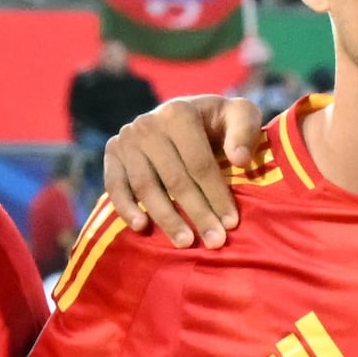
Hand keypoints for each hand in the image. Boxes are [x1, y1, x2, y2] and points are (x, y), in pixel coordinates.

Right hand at [101, 94, 263, 247]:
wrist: (184, 116)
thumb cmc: (218, 122)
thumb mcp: (240, 115)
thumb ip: (245, 130)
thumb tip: (239, 159)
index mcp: (179, 114)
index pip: (199, 163)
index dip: (216, 195)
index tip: (231, 223)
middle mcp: (147, 124)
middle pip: (174, 178)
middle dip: (197, 213)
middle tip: (214, 242)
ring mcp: (127, 139)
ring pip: (146, 186)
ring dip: (166, 218)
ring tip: (186, 243)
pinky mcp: (112, 153)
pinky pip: (114, 184)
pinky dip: (125, 207)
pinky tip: (141, 228)